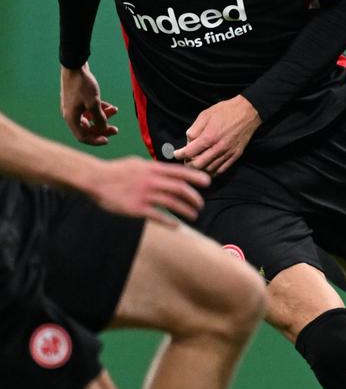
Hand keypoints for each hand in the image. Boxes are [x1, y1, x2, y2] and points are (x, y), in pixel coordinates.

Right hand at [60, 64, 118, 145]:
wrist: (74, 66)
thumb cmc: (83, 85)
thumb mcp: (94, 103)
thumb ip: (99, 118)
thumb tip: (104, 128)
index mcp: (71, 118)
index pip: (82, 136)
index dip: (95, 140)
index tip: (108, 140)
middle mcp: (71, 114)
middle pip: (87, 128)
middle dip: (102, 129)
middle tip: (116, 129)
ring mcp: (74, 107)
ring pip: (90, 118)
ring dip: (103, 117)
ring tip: (115, 111)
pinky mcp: (78, 100)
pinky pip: (90, 109)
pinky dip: (100, 109)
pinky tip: (112, 107)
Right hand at [84, 155, 209, 225]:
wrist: (94, 179)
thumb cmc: (115, 171)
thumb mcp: (137, 163)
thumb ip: (153, 168)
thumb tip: (167, 171)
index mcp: (152, 168)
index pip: (179, 172)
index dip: (195, 177)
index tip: (207, 182)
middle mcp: (151, 180)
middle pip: (180, 189)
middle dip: (194, 198)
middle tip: (200, 204)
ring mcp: (144, 194)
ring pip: (172, 203)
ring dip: (186, 210)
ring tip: (194, 215)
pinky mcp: (135, 208)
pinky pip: (157, 216)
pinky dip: (169, 221)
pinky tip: (176, 225)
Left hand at [174, 95, 260, 174]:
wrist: (248, 112)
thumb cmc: (226, 111)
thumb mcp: (205, 115)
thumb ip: (194, 129)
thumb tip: (188, 142)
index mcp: (209, 137)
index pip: (189, 152)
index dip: (179, 155)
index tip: (176, 154)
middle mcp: (218, 148)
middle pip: (197, 165)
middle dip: (188, 164)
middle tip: (186, 159)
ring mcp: (228, 153)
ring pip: (209, 169)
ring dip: (200, 168)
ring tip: (196, 162)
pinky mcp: (236, 155)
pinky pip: (221, 170)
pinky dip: (212, 171)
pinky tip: (208, 166)